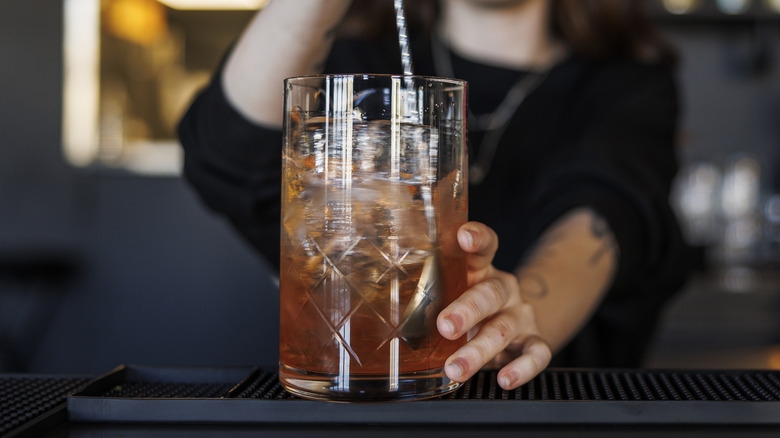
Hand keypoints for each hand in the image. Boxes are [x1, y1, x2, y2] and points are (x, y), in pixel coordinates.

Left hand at [437, 222, 551, 389]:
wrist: (512, 324)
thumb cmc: (467, 306)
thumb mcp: (450, 293)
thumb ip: (430, 297)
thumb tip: (391, 315)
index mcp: (481, 269)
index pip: (484, 246)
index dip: (476, 237)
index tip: (463, 236)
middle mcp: (504, 288)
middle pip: (490, 293)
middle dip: (467, 310)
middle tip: (445, 326)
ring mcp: (520, 314)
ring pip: (504, 328)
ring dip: (479, 350)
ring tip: (455, 367)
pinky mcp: (534, 339)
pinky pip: (536, 354)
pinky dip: (522, 369)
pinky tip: (504, 379)